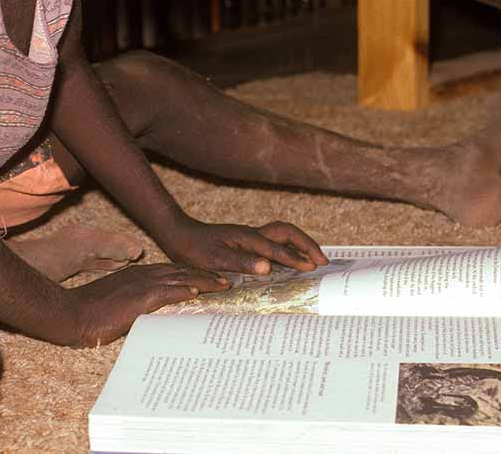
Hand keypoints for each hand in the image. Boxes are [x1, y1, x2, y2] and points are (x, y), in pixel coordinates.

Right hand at [66, 263, 228, 346]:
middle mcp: (142, 275)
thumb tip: (152, 314)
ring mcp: (140, 284)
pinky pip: (166, 292)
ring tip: (223, 284)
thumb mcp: (118, 304)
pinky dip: (183, 290)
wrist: (71, 313)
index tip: (210, 278)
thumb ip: (136, 304)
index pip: (172, 271)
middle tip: (226, 279)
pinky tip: (197, 292)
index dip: (193, 274)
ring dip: (203, 280)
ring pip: (179, 279)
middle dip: (205, 274)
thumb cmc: (90, 312)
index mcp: (137, 276)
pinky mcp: (138, 297)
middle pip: (181, 271)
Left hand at [159, 218, 329, 275]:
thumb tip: (268, 268)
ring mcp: (249, 237)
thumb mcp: (215, 260)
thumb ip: (242, 263)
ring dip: (299, 244)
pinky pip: (274, 241)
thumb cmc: (194, 249)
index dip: (295, 259)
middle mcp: (252, 234)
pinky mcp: (246, 242)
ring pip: (282, 235)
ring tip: (313, 259)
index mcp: (247, 238)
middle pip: (287, 232)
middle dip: (306, 244)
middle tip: (321, 260)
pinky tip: (290, 260)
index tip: (312, 267)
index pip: (278, 248)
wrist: (178, 236)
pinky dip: (287, 248)